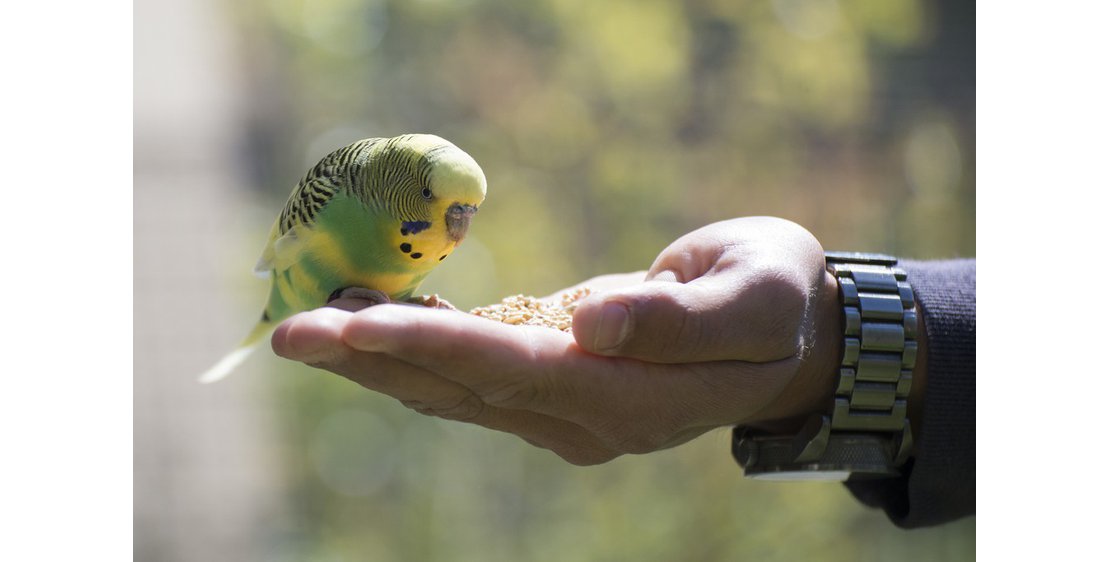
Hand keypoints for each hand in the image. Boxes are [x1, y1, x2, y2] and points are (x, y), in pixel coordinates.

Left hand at [272, 217, 842, 464]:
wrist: (793, 336)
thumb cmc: (780, 297)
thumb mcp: (755, 297)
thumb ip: (678, 320)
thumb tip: (587, 324)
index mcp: (635, 401)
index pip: (515, 373)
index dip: (434, 348)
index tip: (357, 323)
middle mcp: (587, 421)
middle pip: (463, 393)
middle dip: (374, 361)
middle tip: (289, 330)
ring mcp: (568, 415)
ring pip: (456, 394)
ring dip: (378, 362)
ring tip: (307, 325)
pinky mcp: (557, 391)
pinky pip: (473, 378)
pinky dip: (417, 352)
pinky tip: (371, 323)